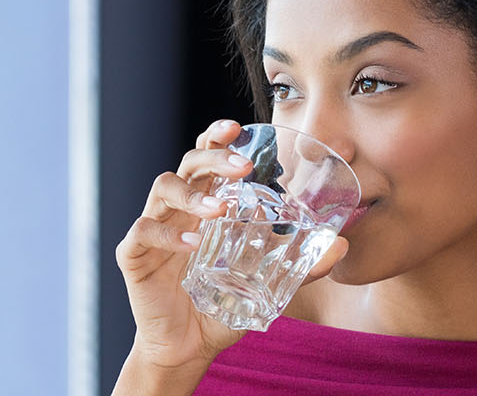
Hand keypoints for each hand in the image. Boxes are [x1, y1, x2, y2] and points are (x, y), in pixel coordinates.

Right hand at [115, 119, 349, 370]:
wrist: (189, 348)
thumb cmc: (223, 306)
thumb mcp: (268, 285)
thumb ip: (302, 266)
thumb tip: (342, 247)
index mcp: (205, 205)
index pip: (208, 158)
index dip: (217, 138)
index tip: (237, 128)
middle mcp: (178, 210)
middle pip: (188, 164)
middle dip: (214, 156)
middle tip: (243, 166)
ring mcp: (154, 229)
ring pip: (163, 188)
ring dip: (193, 194)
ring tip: (219, 209)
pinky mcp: (134, 256)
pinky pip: (144, 232)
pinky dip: (168, 235)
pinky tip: (193, 245)